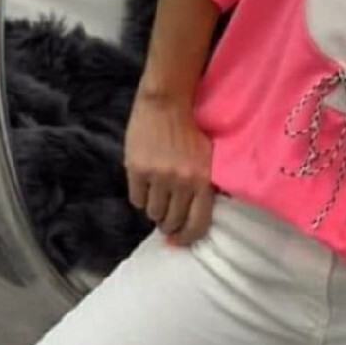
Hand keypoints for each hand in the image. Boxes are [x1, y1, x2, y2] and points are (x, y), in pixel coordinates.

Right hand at [124, 91, 215, 245]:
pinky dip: (141, 198)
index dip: (188, 238)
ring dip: (155, 211)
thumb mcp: (208, 158)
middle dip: (169, 224)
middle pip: (172, 221)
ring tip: (157, 199)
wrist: (166, 103)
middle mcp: (181, 182)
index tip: (179, 241)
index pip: (197, 224)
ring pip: (153, 213)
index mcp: (203, 180)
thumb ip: (206, 185)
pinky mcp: (137, 170)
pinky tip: (146, 186)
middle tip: (167, 219)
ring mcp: (158, 176)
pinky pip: (137, 200)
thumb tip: (199, 218)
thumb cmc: (191, 130)